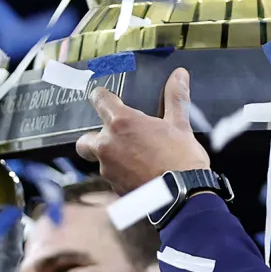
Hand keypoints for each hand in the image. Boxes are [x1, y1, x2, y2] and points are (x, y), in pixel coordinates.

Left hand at [76, 68, 210, 193]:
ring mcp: (108, 169)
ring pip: (100, 160)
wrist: (185, 197)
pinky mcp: (115, 188)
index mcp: (122, 123)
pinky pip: (112, 178)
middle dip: (96, 138)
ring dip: (112, 158)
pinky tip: (141, 175)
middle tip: (118, 138)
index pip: (99, 100)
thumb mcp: (180, 125)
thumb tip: (180, 74)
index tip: (107, 98)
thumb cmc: (182, 160)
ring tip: (136, 159)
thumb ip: (175, 98)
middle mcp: (108, 145)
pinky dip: (123, 175)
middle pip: (85, 139)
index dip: (103, 97)